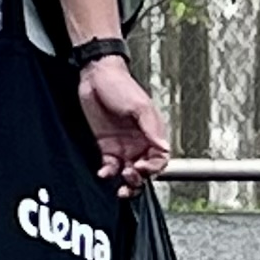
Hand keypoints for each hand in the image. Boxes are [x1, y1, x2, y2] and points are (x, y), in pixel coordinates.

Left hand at [80, 57, 171, 196]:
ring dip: (126, 181)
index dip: (153, 168)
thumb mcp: (140, 106)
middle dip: (140, 179)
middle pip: (146, 170)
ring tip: (120, 181)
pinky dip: (108, 173)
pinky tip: (104, 173)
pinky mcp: (106, 146)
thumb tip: (164, 147)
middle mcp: (140, 142)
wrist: (95, 77)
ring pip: (129, 172)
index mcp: (152, 134)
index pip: (160, 160)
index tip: (141, 167)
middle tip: (129, 176)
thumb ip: (151, 128)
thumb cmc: (121, 86)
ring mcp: (123, 145)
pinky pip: (110, 166)